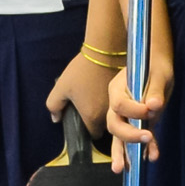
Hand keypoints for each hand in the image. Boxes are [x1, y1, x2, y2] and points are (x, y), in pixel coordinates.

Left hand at [45, 50, 124, 166]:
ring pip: (117, 117)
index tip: (86, 119)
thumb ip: (54, 106)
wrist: (105, 51)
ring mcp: (121, 107)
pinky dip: (120, 103)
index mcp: (92, 117)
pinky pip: (125, 106)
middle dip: (101, 121)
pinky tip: (113, 93)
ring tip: (102, 98)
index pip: (93, 135)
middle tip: (93, 106)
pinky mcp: (130, 97)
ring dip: (110, 112)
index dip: (89, 129)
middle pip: (105, 126)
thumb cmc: (81, 70)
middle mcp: (108, 116)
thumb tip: (56, 118)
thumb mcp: (61, 87)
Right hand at [98, 46, 172, 167]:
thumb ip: (154, 89)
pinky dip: (143, 149)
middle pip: (115, 123)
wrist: (158, 65)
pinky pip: (136, 140)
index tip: (151, 108)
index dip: (134, 109)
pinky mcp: (137, 124)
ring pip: (118, 137)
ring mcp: (125, 116)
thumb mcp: (159, 73)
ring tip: (122, 169)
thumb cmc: (156, 65)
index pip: (119, 104)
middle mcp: (117, 104)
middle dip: (128, 134)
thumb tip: (153, 105)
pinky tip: (151, 158)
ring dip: (121, 153)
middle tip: (147, 137)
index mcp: (118, 89)